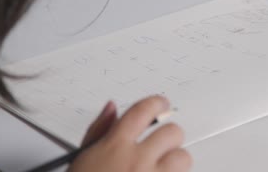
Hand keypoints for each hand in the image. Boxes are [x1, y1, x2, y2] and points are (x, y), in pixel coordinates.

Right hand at [68, 96, 191, 171]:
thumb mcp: (83, 159)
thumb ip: (99, 130)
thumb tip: (112, 107)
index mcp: (115, 146)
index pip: (144, 110)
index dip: (157, 103)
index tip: (161, 105)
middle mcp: (137, 160)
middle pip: (172, 132)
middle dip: (169, 137)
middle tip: (162, 146)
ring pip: (183, 158)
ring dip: (176, 163)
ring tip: (162, 171)